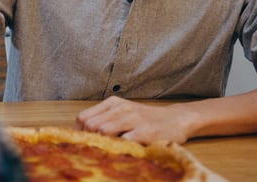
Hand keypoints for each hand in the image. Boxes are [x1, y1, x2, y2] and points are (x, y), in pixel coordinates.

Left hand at [75, 96, 198, 143]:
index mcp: (112, 103)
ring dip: (103, 143)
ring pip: (103, 131)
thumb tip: (82, 134)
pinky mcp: (145, 132)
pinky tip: (123, 152)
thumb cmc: (145, 118)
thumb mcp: (123, 112)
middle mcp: (121, 108)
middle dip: (90, 139)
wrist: (176, 119)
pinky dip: (120, 148)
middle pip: (90, 126)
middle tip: (97, 149)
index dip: (80, 133)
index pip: (83, 117)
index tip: (84, 143)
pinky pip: (124, 141)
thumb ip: (104, 119)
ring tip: (109, 150)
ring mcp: (133, 119)